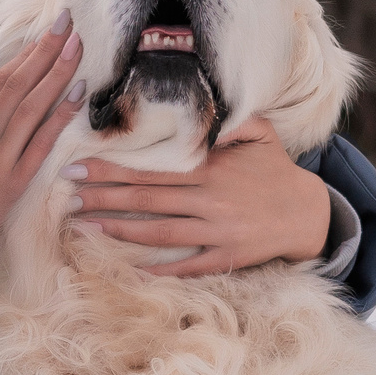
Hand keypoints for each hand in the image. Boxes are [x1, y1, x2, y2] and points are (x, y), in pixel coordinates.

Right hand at [0, 16, 83, 328]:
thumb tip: (13, 96)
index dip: (25, 52)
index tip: (48, 29)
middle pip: (15, 85)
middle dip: (44, 50)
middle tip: (69, 22)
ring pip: (29, 106)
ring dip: (55, 72)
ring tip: (78, 45)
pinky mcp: (12, 184)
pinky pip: (40, 142)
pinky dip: (59, 115)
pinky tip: (79, 91)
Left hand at [65, 120, 332, 276]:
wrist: (308, 213)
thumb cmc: (277, 170)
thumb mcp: (259, 133)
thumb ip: (229, 118)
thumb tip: (201, 104)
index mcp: (211, 167)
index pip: (152, 167)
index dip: (113, 167)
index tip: (79, 164)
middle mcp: (210, 198)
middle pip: (146, 198)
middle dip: (103, 195)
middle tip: (67, 194)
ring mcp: (218, 230)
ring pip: (159, 231)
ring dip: (119, 228)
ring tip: (84, 224)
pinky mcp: (227, 256)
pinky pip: (188, 265)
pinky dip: (160, 270)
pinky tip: (130, 271)